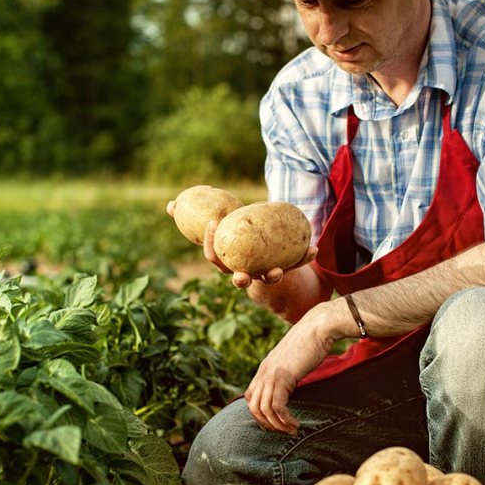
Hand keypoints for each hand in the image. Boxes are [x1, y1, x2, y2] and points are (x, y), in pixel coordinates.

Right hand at [168, 200, 316, 287]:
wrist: (265, 259)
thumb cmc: (236, 239)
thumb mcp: (219, 228)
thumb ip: (194, 218)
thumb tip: (169, 205)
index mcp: (227, 261)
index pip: (214, 256)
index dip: (211, 242)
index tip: (213, 223)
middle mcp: (244, 272)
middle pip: (238, 279)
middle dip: (239, 279)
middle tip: (240, 276)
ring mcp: (264, 274)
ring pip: (268, 278)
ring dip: (273, 275)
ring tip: (276, 271)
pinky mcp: (285, 270)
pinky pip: (295, 265)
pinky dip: (304, 258)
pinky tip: (314, 249)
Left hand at [244, 313, 334, 433]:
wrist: (318, 327)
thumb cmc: (311, 342)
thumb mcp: (293, 359)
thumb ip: (287, 372)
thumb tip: (291, 384)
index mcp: (265, 368)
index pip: (250, 397)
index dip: (259, 414)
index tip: (275, 422)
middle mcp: (263, 371)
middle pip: (253, 406)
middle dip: (267, 424)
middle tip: (283, 430)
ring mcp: (271, 374)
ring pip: (264, 409)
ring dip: (277, 425)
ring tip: (291, 430)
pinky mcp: (283, 377)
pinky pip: (277, 406)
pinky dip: (285, 419)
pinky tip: (296, 424)